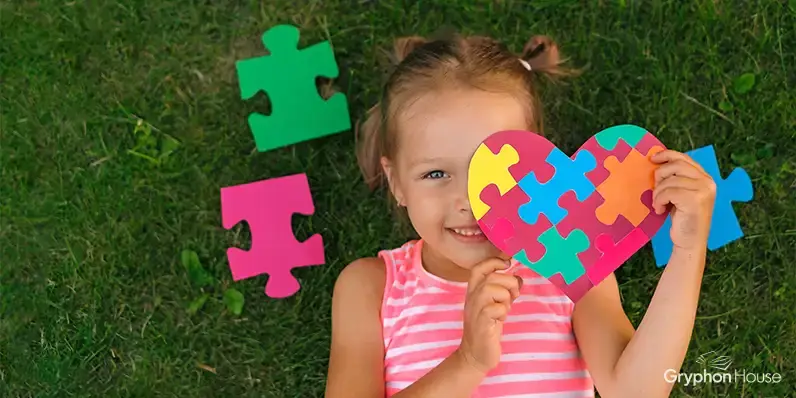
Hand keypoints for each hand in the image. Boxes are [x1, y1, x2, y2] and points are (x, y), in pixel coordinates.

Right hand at [456, 259, 521, 373]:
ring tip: (505, 309)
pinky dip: (503, 312)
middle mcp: (471, 298)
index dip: (493, 262)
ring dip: (505, 298)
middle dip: (509, 282)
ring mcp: (474, 310)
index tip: (507, 264)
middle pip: (491, 277)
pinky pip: (496, 308)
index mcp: (473, 292)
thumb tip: (518, 278)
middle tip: (515, 295)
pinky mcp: (481, 322)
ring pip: (492, 289)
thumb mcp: (495, 305)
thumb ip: (504, 291)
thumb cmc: (487, 328)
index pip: (478, 269)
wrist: (475, 355)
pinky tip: (500, 320)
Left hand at [651, 150, 716, 250]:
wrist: (690, 242)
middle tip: (655, 191)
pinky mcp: (695, 200)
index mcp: (705, 178)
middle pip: (676, 165)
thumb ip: (677, 179)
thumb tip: (658, 163)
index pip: (684, 158)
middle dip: (660, 176)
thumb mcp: (681, 195)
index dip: (667, 155)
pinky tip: (660, 210)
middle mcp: (707, 181)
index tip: (653, 158)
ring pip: (670, 180)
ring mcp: (703, 190)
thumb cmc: (683, 219)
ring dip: (658, 193)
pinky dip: (658, 201)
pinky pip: (667, 192)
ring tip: (658, 205)